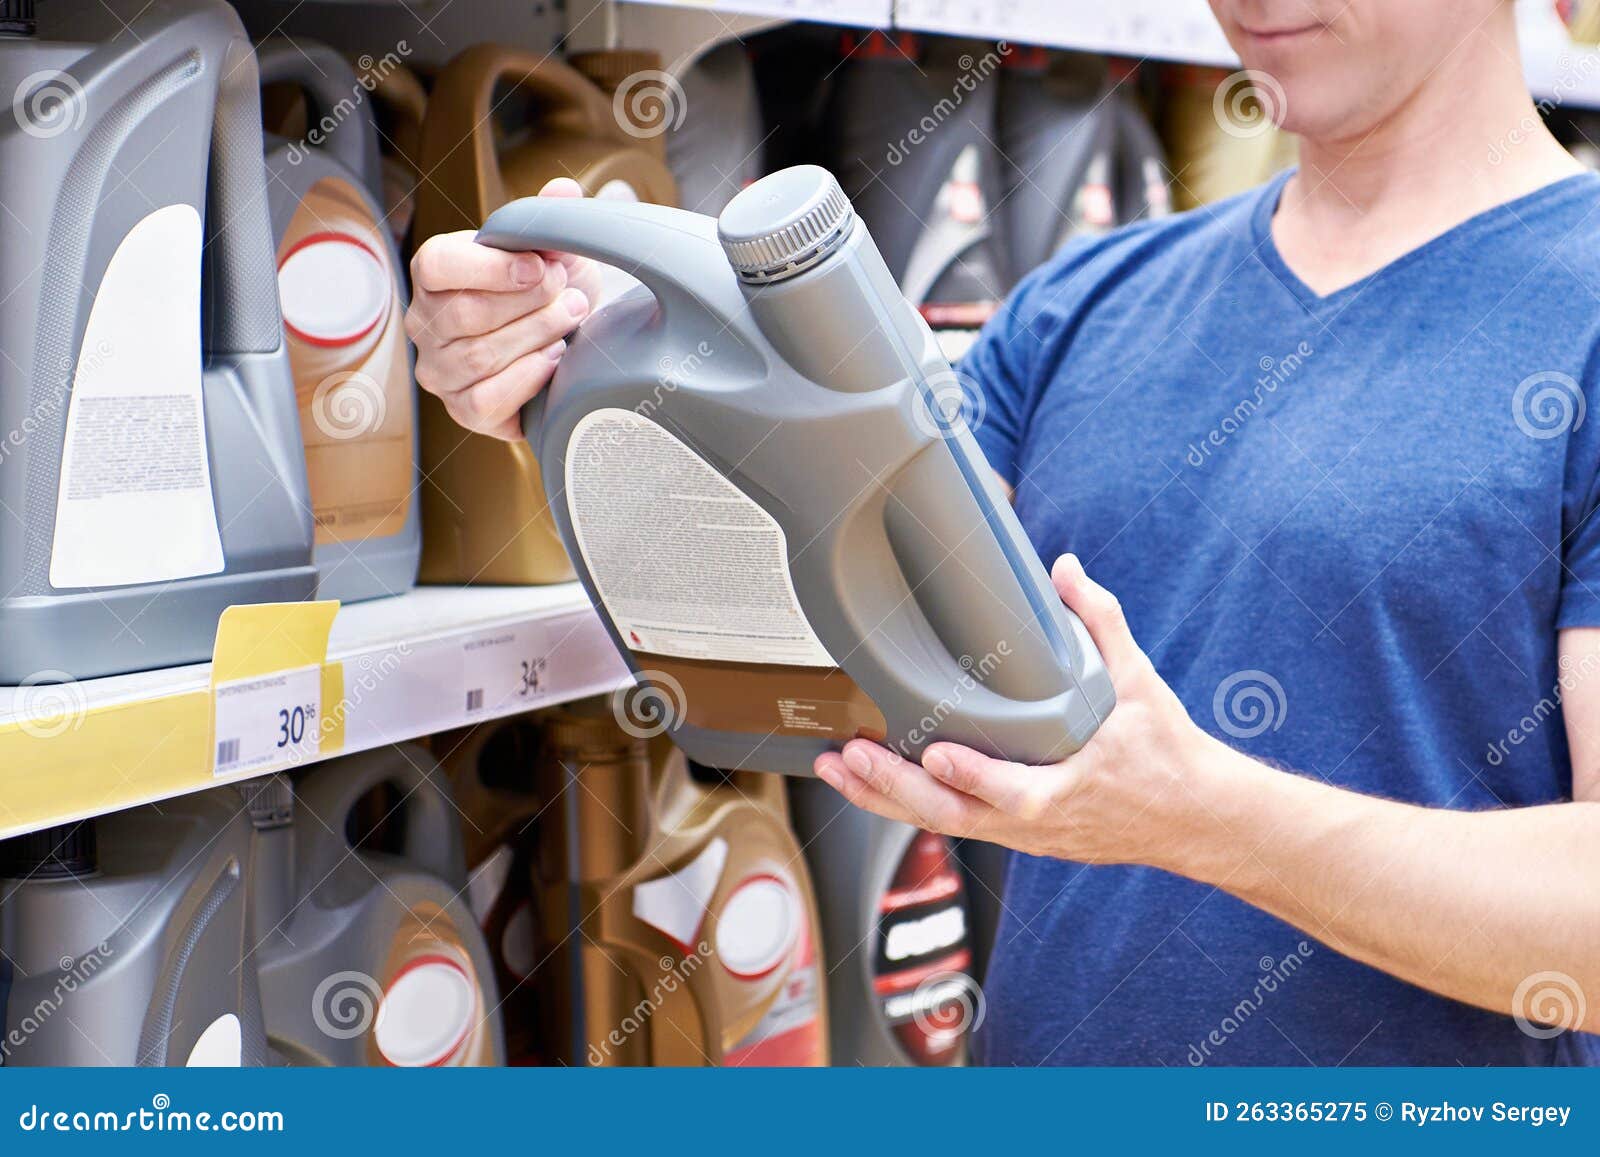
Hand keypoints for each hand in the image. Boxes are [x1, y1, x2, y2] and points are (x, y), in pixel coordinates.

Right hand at [404, 177, 602, 440]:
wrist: (566, 339)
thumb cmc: (547, 291)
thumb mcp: (551, 249)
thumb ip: (550, 217)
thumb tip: (564, 192)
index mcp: (433, 272)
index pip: (436, 265)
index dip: (492, 267)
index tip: (542, 266)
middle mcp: (424, 323)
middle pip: (466, 314)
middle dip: (531, 304)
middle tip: (569, 295)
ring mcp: (439, 371)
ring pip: (479, 357)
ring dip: (537, 336)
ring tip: (570, 321)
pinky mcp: (463, 410)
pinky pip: (485, 400)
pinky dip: (527, 378)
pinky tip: (554, 359)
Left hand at [814, 553, 1228, 866]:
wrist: (1193, 817)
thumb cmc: (1165, 752)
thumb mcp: (1139, 682)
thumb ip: (1101, 622)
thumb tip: (1065, 569)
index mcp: (1073, 789)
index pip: (1017, 794)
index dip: (975, 777)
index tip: (935, 754)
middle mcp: (1040, 823)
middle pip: (956, 817)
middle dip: (894, 790)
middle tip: (849, 757)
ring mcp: (1022, 836)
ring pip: (943, 824)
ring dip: (884, 798)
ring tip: (836, 768)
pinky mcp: (1013, 837)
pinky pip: (951, 822)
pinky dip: (906, 804)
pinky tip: (867, 782)